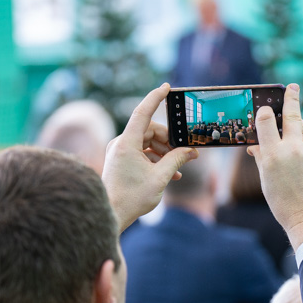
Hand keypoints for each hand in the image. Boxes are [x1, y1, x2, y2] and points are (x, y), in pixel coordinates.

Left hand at [102, 83, 197, 230]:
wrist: (111, 215)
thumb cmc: (131, 198)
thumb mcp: (160, 178)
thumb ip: (177, 160)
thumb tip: (191, 151)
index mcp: (126, 143)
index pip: (142, 112)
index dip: (155, 97)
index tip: (166, 87)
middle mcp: (120, 143)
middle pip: (150, 130)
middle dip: (170, 140)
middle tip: (186, 152)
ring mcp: (119, 151)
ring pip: (147, 142)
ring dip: (165, 151)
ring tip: (180, 166)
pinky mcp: (120, 160)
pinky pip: (142, 152)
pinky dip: (156, 159)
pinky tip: (171, 173)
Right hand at [248, 84, 302, 249]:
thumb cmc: (284, 203)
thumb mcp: (266, 181)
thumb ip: (261, 158)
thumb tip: (254, 145)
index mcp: (272, 156)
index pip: (267, 121)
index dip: (266, 112)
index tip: (267, 108)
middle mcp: (292, 149)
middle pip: (292, 115)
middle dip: (292, 98)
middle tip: (293, 86)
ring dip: (298, 130)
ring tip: (294, 139)